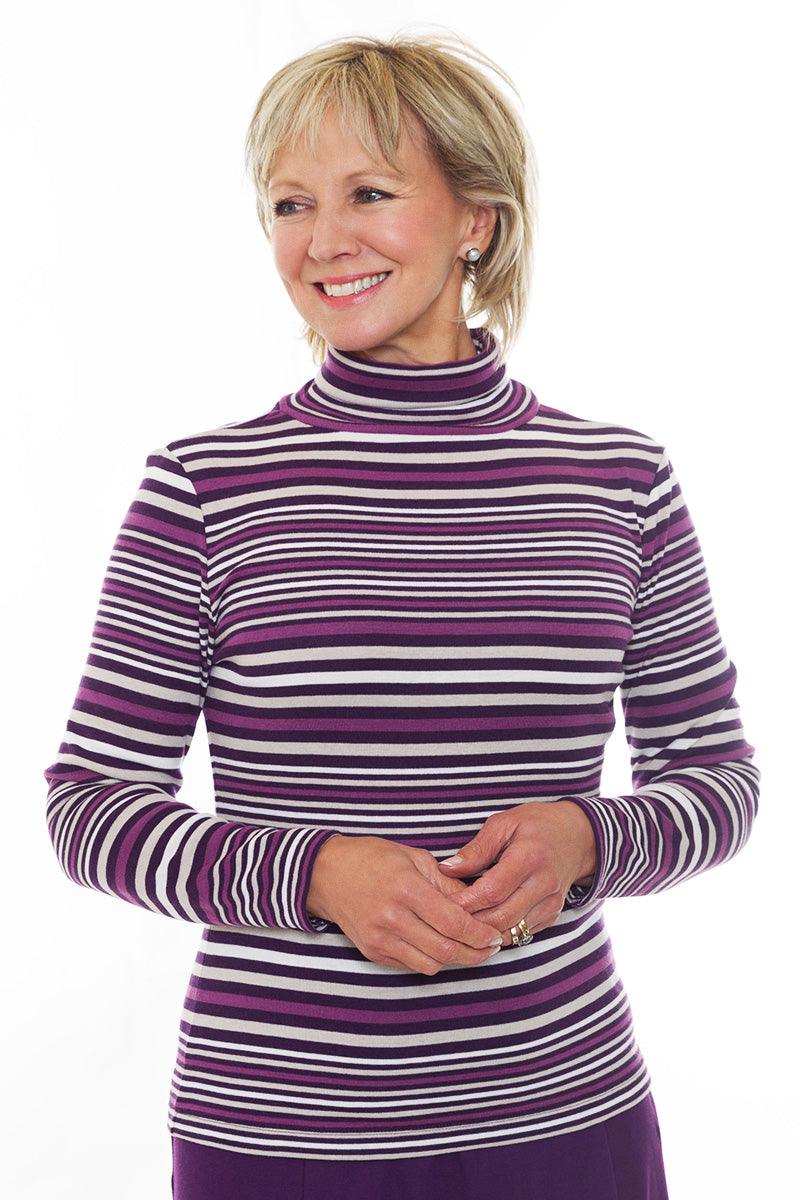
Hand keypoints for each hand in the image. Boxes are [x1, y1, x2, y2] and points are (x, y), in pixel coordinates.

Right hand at [308, 835, 505, 973]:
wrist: (327, 874)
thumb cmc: (373, 859)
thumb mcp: (415, 858)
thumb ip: (448, 885)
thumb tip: (478, 904)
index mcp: (406, 889)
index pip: (453, 923)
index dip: (480, 934)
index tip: (495, 935)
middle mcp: (392, 918)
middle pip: (446, 950)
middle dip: (476, 953)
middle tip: (491, 947)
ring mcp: (380, 939)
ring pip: (431, 964)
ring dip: (456, 960)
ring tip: (470, 948)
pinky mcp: (373, 952)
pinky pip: (412, 965)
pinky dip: (431, 960)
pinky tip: (441, 946)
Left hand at [437, 801, 596, 945]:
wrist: (577, 836)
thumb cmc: (536, 825)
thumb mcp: (504, 824)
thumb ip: (476, 849)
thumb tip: (447, 868)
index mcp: (529, 858)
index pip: (492, 891)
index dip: (465, 903)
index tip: (442, 905)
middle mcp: (543, 884)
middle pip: (501, 917)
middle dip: (471, 924)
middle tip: (446, 921)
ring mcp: (551, 903)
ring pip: (512, 931)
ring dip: (484, 933)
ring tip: (461, 926)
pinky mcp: (553, 915)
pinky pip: (523, 933)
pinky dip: (501, 933)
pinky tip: (484, 924)